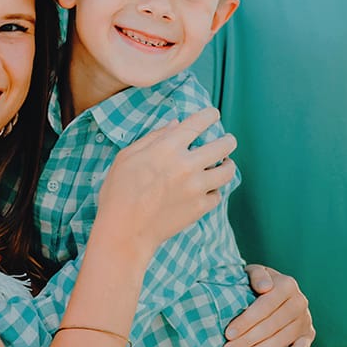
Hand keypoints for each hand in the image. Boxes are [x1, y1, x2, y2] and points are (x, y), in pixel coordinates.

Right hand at [98, 109, 236, 249]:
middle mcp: (186, 165)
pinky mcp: (200, 207)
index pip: (198, 123)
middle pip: (223, 145)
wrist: (124, 231)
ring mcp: (196, 188)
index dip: (210, 115)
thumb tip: (176, 124)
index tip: (214, 114)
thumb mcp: (127, 157)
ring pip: (227, 170)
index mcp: (167, 148)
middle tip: (227, 140)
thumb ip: (153, 137)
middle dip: (228, 140)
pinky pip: (218, 195)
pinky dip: (214, 190)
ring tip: (224, 164)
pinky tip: (208, 189)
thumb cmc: (119, 192)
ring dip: (227, 164)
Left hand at [223, 265, 314, 346]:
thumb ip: (258, 276)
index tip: (228, 333)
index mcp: (287, 284)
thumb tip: (265, 287)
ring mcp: (305, 320)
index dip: (246, 320)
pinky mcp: (308, 336)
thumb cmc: (258, 284)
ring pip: (283, 338)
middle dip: (248, 340)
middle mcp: (300, 302)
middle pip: (272, 324)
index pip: (265, 305)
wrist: (277, 292)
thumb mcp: (255, 273)